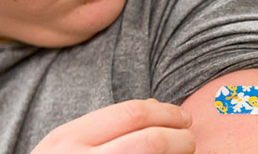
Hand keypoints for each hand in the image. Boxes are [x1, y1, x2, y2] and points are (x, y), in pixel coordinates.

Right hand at [30, 99, 194, 153]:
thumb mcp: (67, 145)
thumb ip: (104, 127)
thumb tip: (157, 107)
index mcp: (68, 138)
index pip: (132, 113)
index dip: (167, 113)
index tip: (183, 117)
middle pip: (151, 140)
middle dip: (181, 138)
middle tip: (190, 139)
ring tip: (185, 152)